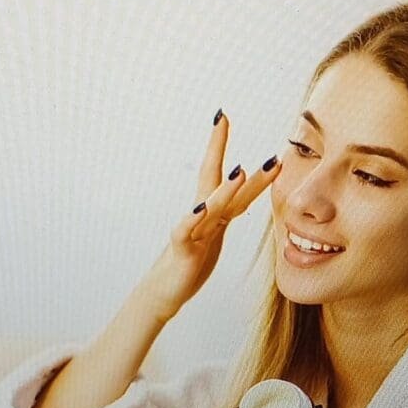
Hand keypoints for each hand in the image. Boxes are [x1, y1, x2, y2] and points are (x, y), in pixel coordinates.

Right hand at [139, 110, 281, 322]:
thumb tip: (243, 192)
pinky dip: (193, 219)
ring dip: (225, 189)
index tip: (222, 116)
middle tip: (222, 119)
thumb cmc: (190, 261)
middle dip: (216, 148)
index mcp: (210, 210)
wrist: (163, 292)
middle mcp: (199, 215)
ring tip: (241, 170)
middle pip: (212, 178)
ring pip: (209, 207)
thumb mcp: (214, 232)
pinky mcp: (184, 252)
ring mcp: (191, 232)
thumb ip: (227, 211)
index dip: (220, 145)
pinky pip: (187, 233)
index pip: (218, 172)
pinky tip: (202, 208)